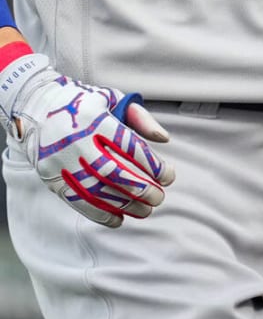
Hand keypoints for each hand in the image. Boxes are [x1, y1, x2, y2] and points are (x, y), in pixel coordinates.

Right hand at [0, 53, 174, 228]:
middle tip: (160, 198)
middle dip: (140, 188)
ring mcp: (60, 161)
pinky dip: (98, 213)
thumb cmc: (86, 103)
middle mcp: (76, 141)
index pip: (128, 146)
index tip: (169, 176)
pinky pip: (76, 200)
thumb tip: (165, 139)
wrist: (37, 107)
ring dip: (122, 205)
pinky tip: (118, 219)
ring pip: (94, 190)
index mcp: (95, 119)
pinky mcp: (51, 177)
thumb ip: (141, 118)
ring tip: (145, 211)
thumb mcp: (114, 99)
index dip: (151, 164)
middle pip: (112, 171)